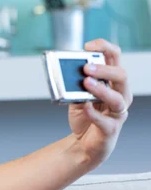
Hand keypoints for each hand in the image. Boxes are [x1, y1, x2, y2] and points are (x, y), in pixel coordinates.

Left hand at [68, 39, 132, 165]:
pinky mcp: (111, 129)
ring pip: (118, 98)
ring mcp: (117, 112)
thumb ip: (75, 85)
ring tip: (86, 83)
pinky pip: (105, 120)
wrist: (83, 144)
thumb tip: (68, 72)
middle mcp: (120, 95)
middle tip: (87, 67)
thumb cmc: (85, 117)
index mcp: (112, 82)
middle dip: (104, 69)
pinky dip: (94, 113)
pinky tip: (85, 107)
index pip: (115, 59)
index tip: (88, 45)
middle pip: (121, 76)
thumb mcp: (77, 97)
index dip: (105, 48)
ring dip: (102, 89)